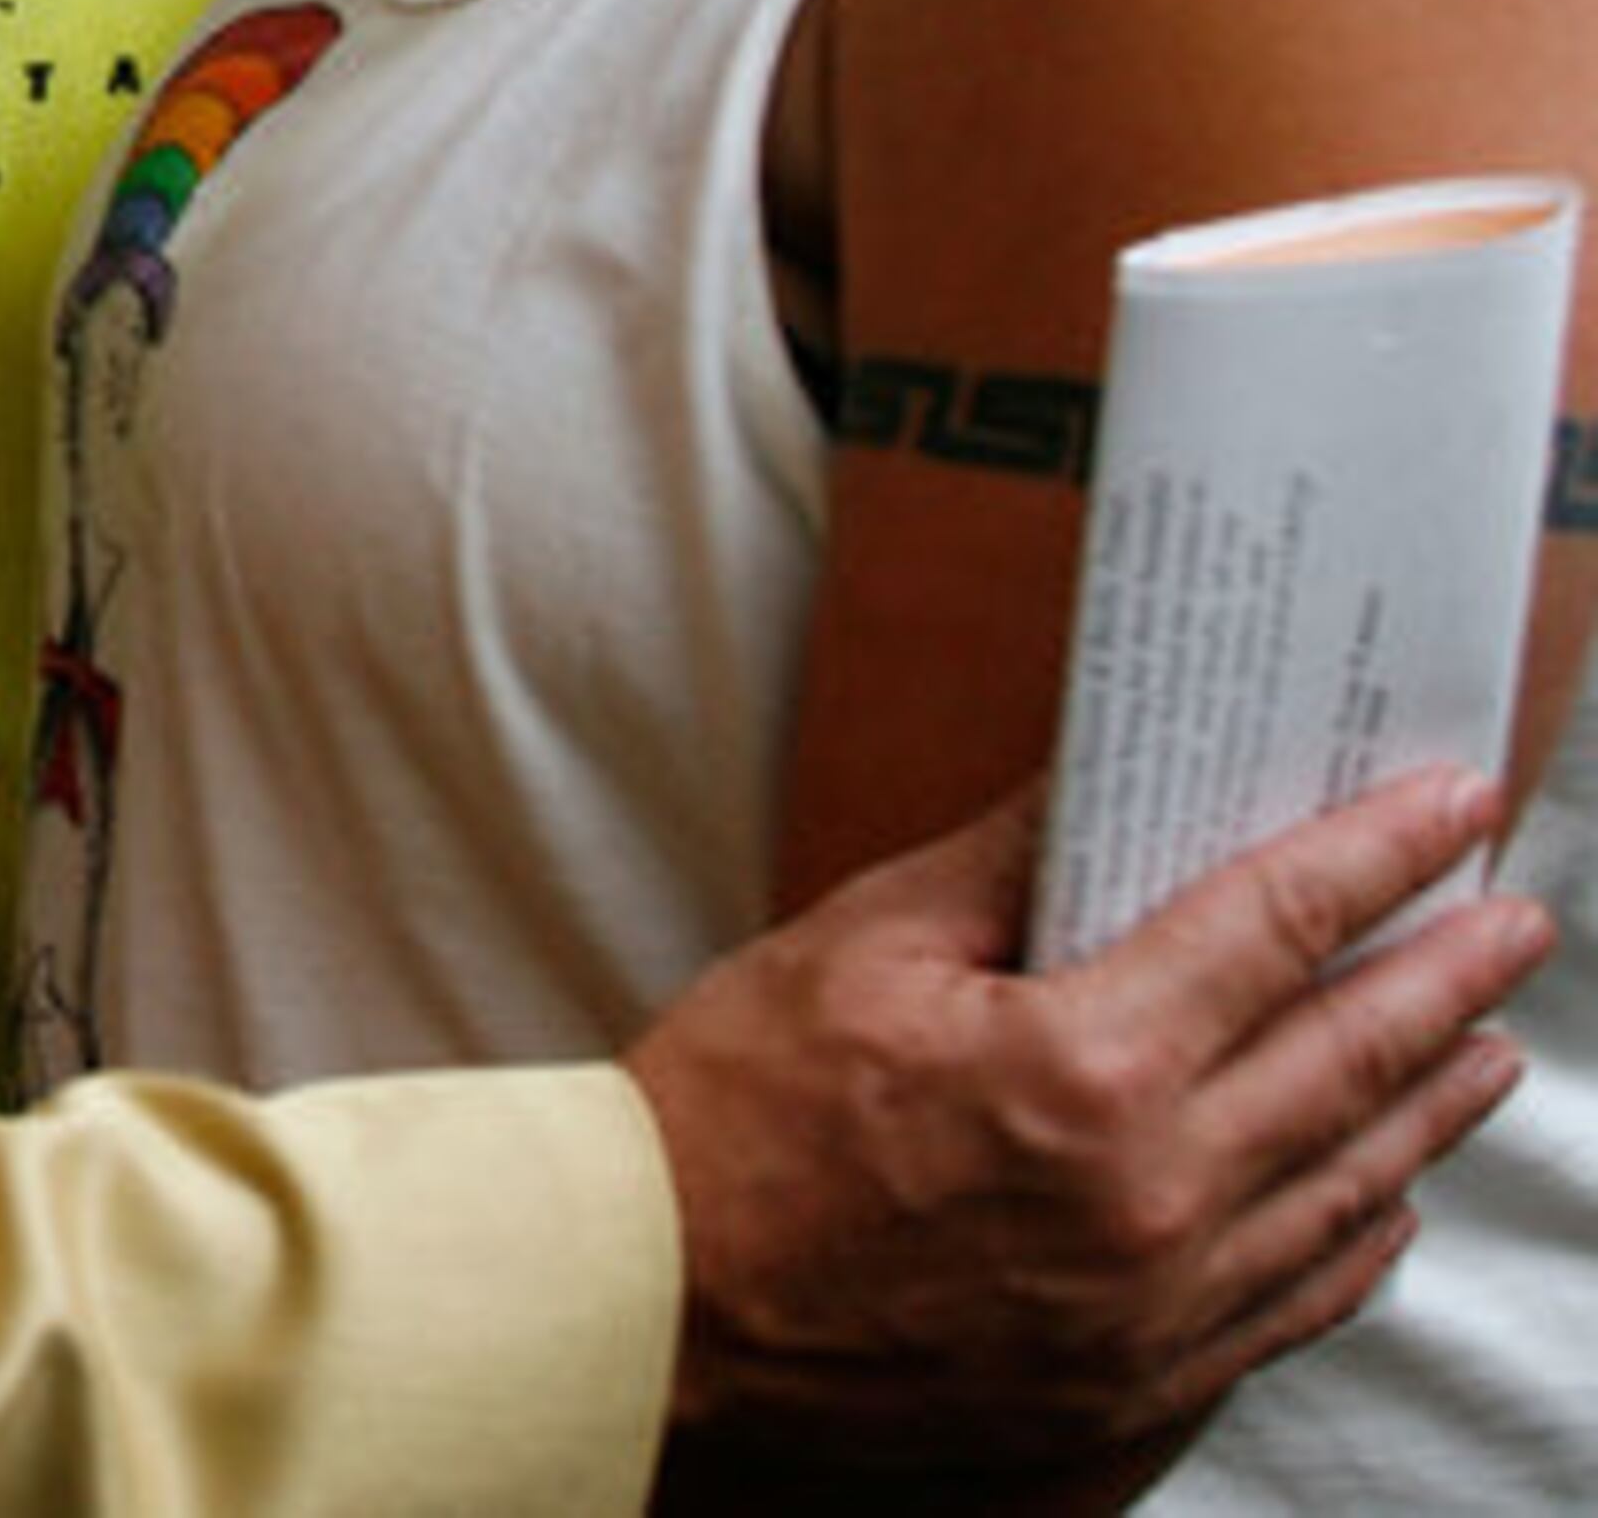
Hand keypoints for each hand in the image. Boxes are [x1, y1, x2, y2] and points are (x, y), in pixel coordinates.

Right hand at [628, 766, 1550, 1467]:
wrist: (662, 1315)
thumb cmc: (733, 1125)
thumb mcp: (856, 947)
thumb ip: (1003, 864)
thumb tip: (1100, 778)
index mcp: (1081, 1071)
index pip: (1275, 931)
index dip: (1376, 855)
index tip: (1444, 806)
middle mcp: (1153, 1202)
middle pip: (1351, 1064)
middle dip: (1448, 976)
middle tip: (1510, 915)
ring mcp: (1159, 1315)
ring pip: (1353, 1193)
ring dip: (1432, 1106)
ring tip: (1484, 1043)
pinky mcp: (1139, 1395)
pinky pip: (1300, 1303)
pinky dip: (1363, 1233)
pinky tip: (1382, 1194)